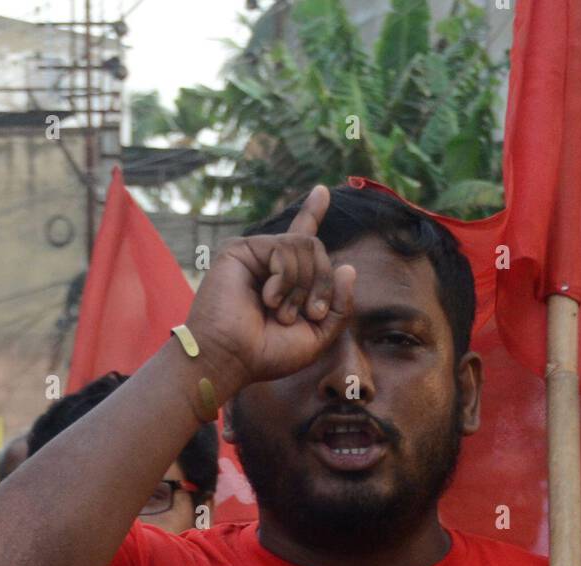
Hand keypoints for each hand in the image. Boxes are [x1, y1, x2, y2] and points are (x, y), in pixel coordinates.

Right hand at [187, 184, 355, 400]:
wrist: (231, 359)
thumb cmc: (267, 354)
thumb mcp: (316, 336)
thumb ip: (339, 307)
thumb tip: (349, 267)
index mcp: (284, 279)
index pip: (301, 239)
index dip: (312, 214)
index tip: (322, 191)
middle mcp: (269, 262)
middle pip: (316, 248)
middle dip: (324, 283)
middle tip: (310, 314)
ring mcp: (254, 253)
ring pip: (306, 246)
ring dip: (303, 286)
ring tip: (281, 312)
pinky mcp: (241, 249)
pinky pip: (285, 249)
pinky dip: (286, 279)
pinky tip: (268, 299)